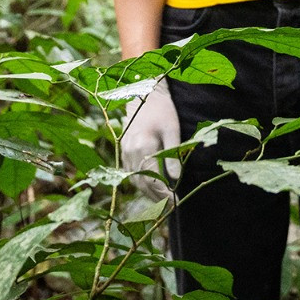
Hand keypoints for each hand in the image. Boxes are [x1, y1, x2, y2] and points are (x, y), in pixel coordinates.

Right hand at [121, 78, 181, 195]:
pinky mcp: (123, 150)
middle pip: (143, 184)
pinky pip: (129, 173)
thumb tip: (176, 179)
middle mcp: (130, 152)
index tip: (176, 202)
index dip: (165, 194)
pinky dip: (139, 183)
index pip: (154, 180)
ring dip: (147, 193)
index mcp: (143, 147)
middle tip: (171, 207)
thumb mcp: (172, 129)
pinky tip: (150, 187)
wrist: (143, 92)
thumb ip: (173, 155)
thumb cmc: (162, 109)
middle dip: (157, 198)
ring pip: (134, 181)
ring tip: (162, 201)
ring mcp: (124, 151)